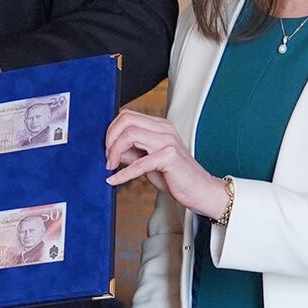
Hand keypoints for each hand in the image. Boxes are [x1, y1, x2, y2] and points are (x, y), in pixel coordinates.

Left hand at [103, 110, 226, 217]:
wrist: (202, 192)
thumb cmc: (176, 177)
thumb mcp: (148, 162)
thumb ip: (131, 153)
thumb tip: (110, 150)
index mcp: (160, 126)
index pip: (127, 116)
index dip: (111, 131)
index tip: (106, 149)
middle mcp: (164, 129)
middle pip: (126, 120)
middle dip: (109, 138)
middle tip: (106, 157)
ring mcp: (168, 141)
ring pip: (130, 134)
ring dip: (113, 152)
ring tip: (110, 166)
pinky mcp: (170, 157)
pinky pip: (139, 163)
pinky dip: (123, 173)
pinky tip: (114, 180)